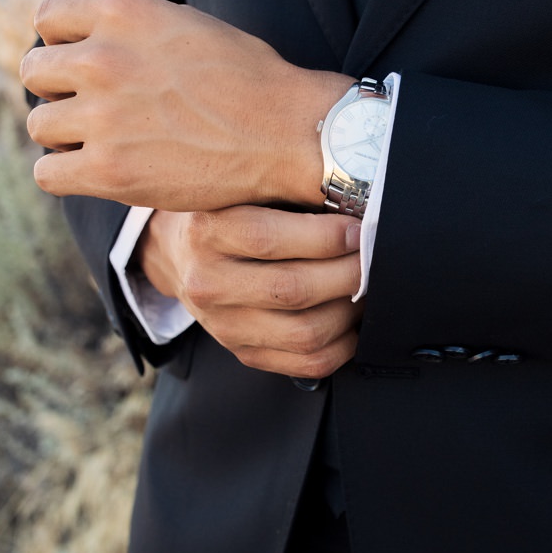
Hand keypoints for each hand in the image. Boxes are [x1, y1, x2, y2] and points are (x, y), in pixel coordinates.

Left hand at [22, 0, 351, 210]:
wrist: (289, 134)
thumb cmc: (250, 79)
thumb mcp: (186, 23)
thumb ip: (131, 27)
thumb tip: (88, 39)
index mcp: (122, 11)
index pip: (48, 20)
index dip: (64, 45)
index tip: (86, 68)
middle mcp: (102, 57)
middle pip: (35, 72)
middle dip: (61, 91)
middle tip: (97, 110)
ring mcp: (102, 115)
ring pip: (39, 125)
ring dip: (65, 136)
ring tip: (105, 142)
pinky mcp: (109, 170)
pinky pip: (48, 174)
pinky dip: (67, 175)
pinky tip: (98, 172)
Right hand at [140, 205, 364, 378]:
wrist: (179, 254)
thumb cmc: (227, 213)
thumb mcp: (243, 188)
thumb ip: (290, 191)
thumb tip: (357, 200)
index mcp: (207, 232)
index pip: (269, 239)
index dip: (326, 237)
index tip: (359, 228)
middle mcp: (209, 283)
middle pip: (293, 290)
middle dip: (349, 273)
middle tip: (372, 257)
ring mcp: (224, 325)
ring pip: (306, 333)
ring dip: (350, 310)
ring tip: (364, 286)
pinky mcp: (243, 353)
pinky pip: (308, 364)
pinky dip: (343, 344)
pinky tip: (351, 320)